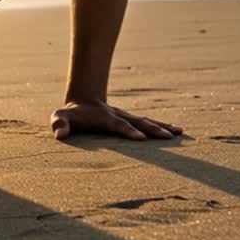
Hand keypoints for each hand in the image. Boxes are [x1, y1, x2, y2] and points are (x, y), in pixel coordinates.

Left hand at [50, 101, 181, 141]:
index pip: (119, 125)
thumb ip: (59, 124)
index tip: (141, 138)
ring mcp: (127, 117)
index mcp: (105, 118)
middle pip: (139, 122)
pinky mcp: (132, 120)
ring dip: (162, 127)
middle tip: (169, 137)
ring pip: (147, 121)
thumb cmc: (71, 114)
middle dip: (154, 130)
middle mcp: (119, 116)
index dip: (129, 131)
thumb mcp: (61, 117)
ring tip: (179, 132)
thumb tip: (59, 135)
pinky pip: (149, 123)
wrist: (83, 100)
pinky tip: (177, 131)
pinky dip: (163, 126)